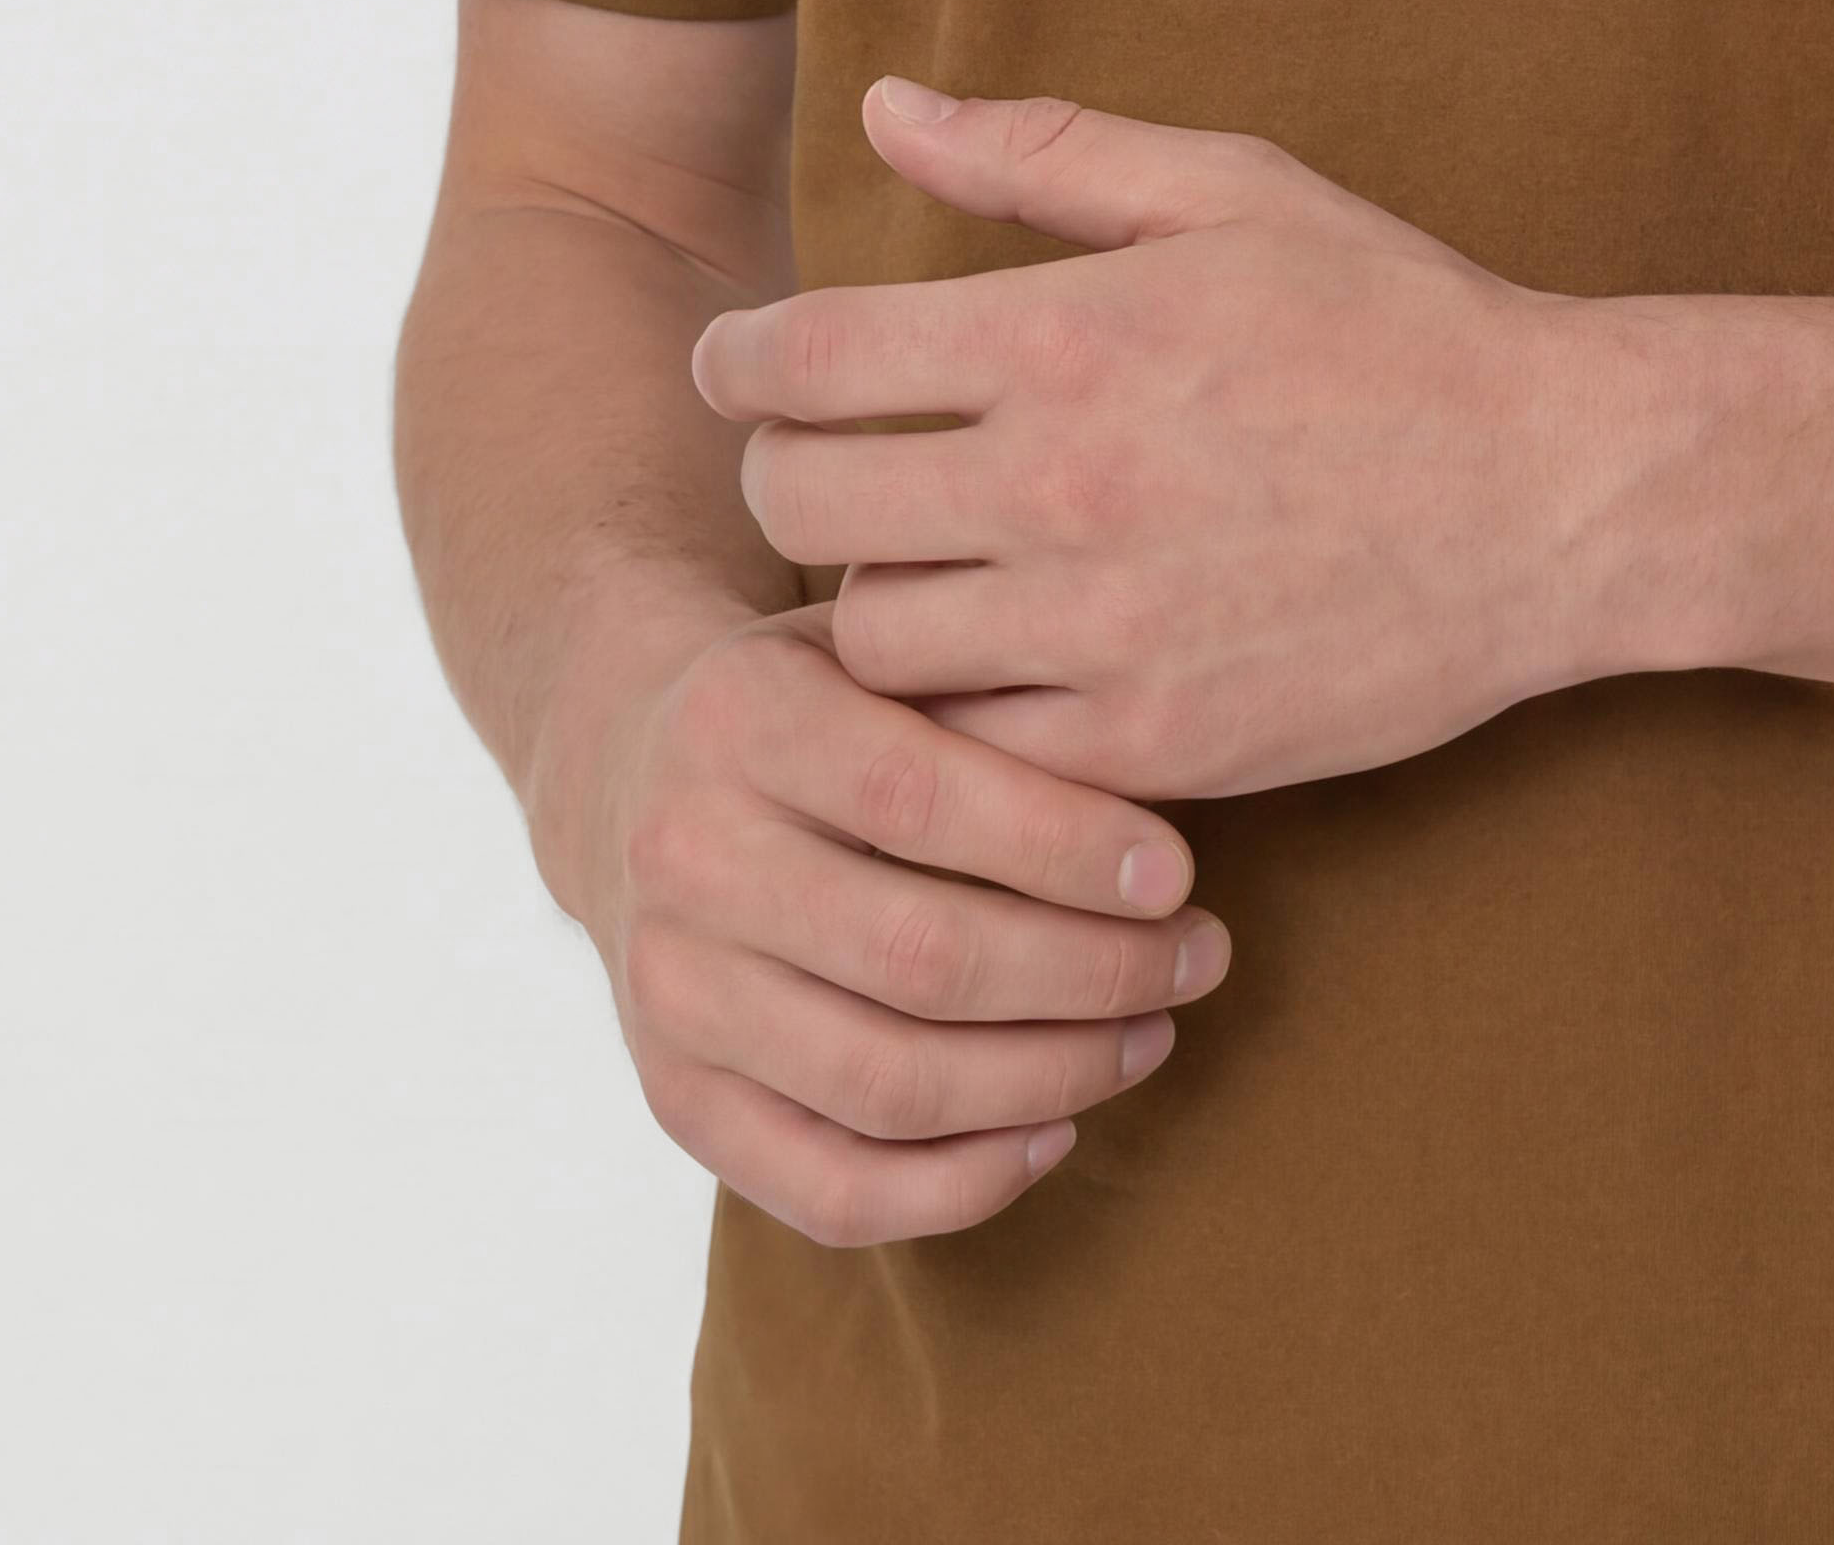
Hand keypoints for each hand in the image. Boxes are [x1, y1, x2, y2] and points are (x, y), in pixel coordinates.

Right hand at [564, 597, 1233, 1245]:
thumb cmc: (821, 698)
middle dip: (1091, 974)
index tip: (1177, 873)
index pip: (920, 800)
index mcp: (740, 718)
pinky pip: (830, 1189)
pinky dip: (961, 1183)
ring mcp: (669, 993)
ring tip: (1151, 1035)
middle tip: (1199, 959)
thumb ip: (990, 694)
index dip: (1064, 848)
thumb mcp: (885, 644)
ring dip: (1051, 1078)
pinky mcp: (674, 1099)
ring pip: (887, 1084)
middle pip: (917, 958)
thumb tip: (1162, 785)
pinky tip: (1055, 1128)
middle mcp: (684, 857)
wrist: (634, 769)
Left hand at [689, 85, 1636, 797]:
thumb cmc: (1395, 322)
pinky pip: (970, 742)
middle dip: (784, 472)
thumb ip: (1042, 154)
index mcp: (1070, 334)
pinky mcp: (1149, 743)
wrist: (1558, 498)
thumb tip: (884, 103)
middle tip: (822, 460)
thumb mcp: (1234, 192)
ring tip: (932, 555)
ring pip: (867, 634)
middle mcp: (1063, 483)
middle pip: (799, 501)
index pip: (803, 357)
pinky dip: (965, 700)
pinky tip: (1011, 650)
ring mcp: (1101, 629)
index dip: (738, 361)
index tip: (740, 366)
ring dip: (875, 591)